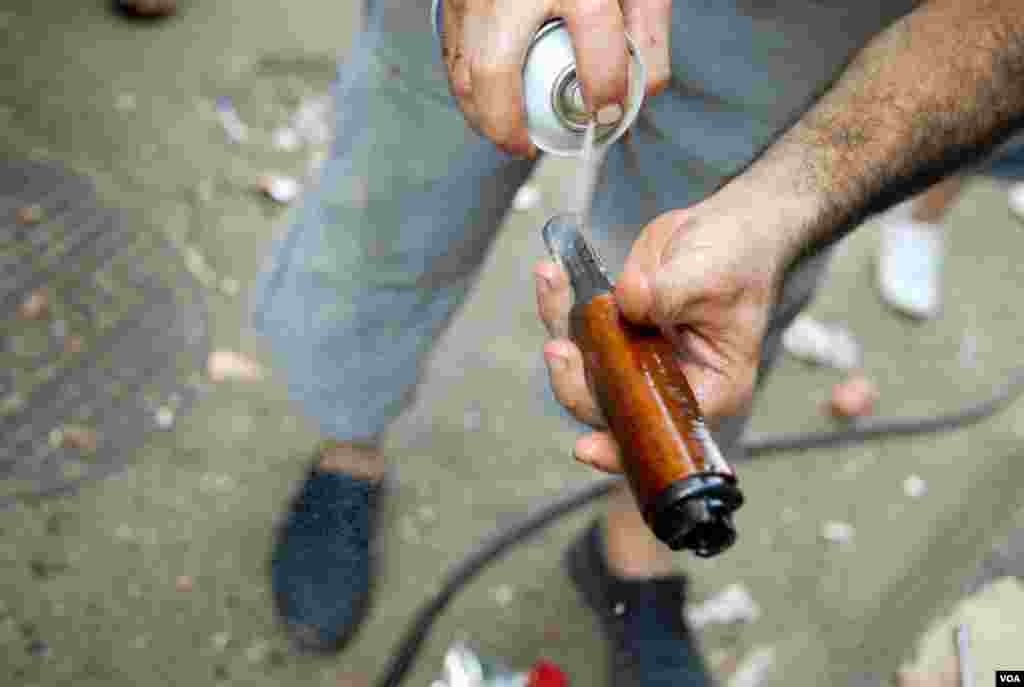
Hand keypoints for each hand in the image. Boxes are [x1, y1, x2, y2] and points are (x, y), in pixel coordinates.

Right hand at [440, 0, 672, 156]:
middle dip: (506, 126)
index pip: (594, 46)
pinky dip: (465, 82)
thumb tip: (645, 87)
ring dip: (479, 112)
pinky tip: (483, 96)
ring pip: (461, 70)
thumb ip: (648, 27)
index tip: (609, 115)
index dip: (605, 91)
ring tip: (504, 133)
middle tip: (526, 147)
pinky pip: (451, 50)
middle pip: (494, 76)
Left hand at [534, 189, 790, 471]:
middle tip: (559, 350)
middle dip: (576, 381)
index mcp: (707, 388)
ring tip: (551, 283)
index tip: (586, 448)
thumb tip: (628, 300)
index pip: (661, 429)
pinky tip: (551, 274)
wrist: (728, 224)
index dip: (620, 444)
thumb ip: (669, 293)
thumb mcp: (713, 277)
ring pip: (585, 366)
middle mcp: (667, 381)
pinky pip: (578, 326)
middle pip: (609, 405)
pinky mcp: (616, 326)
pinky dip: (560, 301)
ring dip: (561, 330)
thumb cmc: (739, 258)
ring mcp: (637, 356)